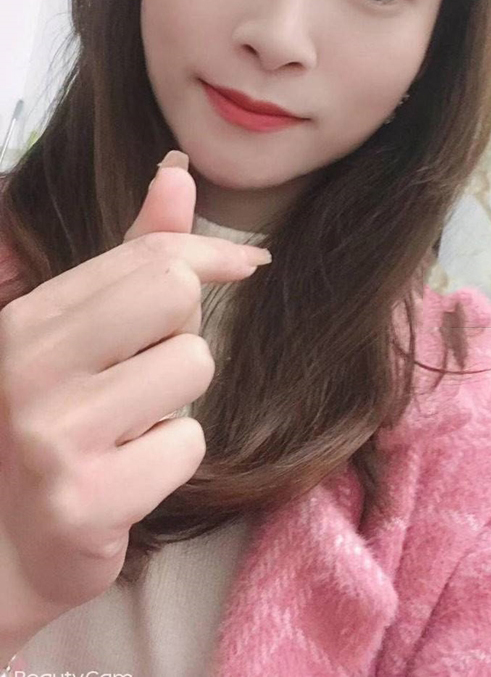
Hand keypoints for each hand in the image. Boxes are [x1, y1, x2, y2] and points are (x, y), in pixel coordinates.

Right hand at [0, 150, 269, 633]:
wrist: (9, 540)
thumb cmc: (59, 420)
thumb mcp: (85, 330)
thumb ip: (134, 253)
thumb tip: (176, 171)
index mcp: (30, 317)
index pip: (148, 256)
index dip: (211, 254)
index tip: (245, 264)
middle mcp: (29, 367)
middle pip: (174, 294)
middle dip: (183, 329)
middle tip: (147, 368)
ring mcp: (52, 436)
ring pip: (191, 367)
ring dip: (177, 399)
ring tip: (128, 424)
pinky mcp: (84, 500)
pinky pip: (188, 444)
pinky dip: (172, 459)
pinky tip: (126, 474)